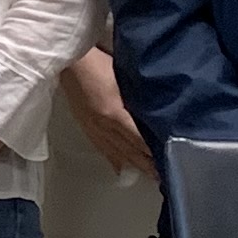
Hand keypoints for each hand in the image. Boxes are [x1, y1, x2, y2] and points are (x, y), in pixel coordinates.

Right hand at [61, 47, 154, 180]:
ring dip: (134, 165)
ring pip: (117, 152)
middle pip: (130, 150)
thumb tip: (160, 108)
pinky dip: (113, 159)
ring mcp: (93, 126)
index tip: (172, 161)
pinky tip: (121, 169)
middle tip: (167, 178)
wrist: (65, 59)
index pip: (140, 139)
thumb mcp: (123, 74)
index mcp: (114, 112)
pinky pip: (101, 147)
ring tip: (151, 177)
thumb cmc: (95, 58)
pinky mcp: (85, 124)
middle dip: (149, 165)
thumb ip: (140, 93)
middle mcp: (104, 124)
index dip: (155, 151)